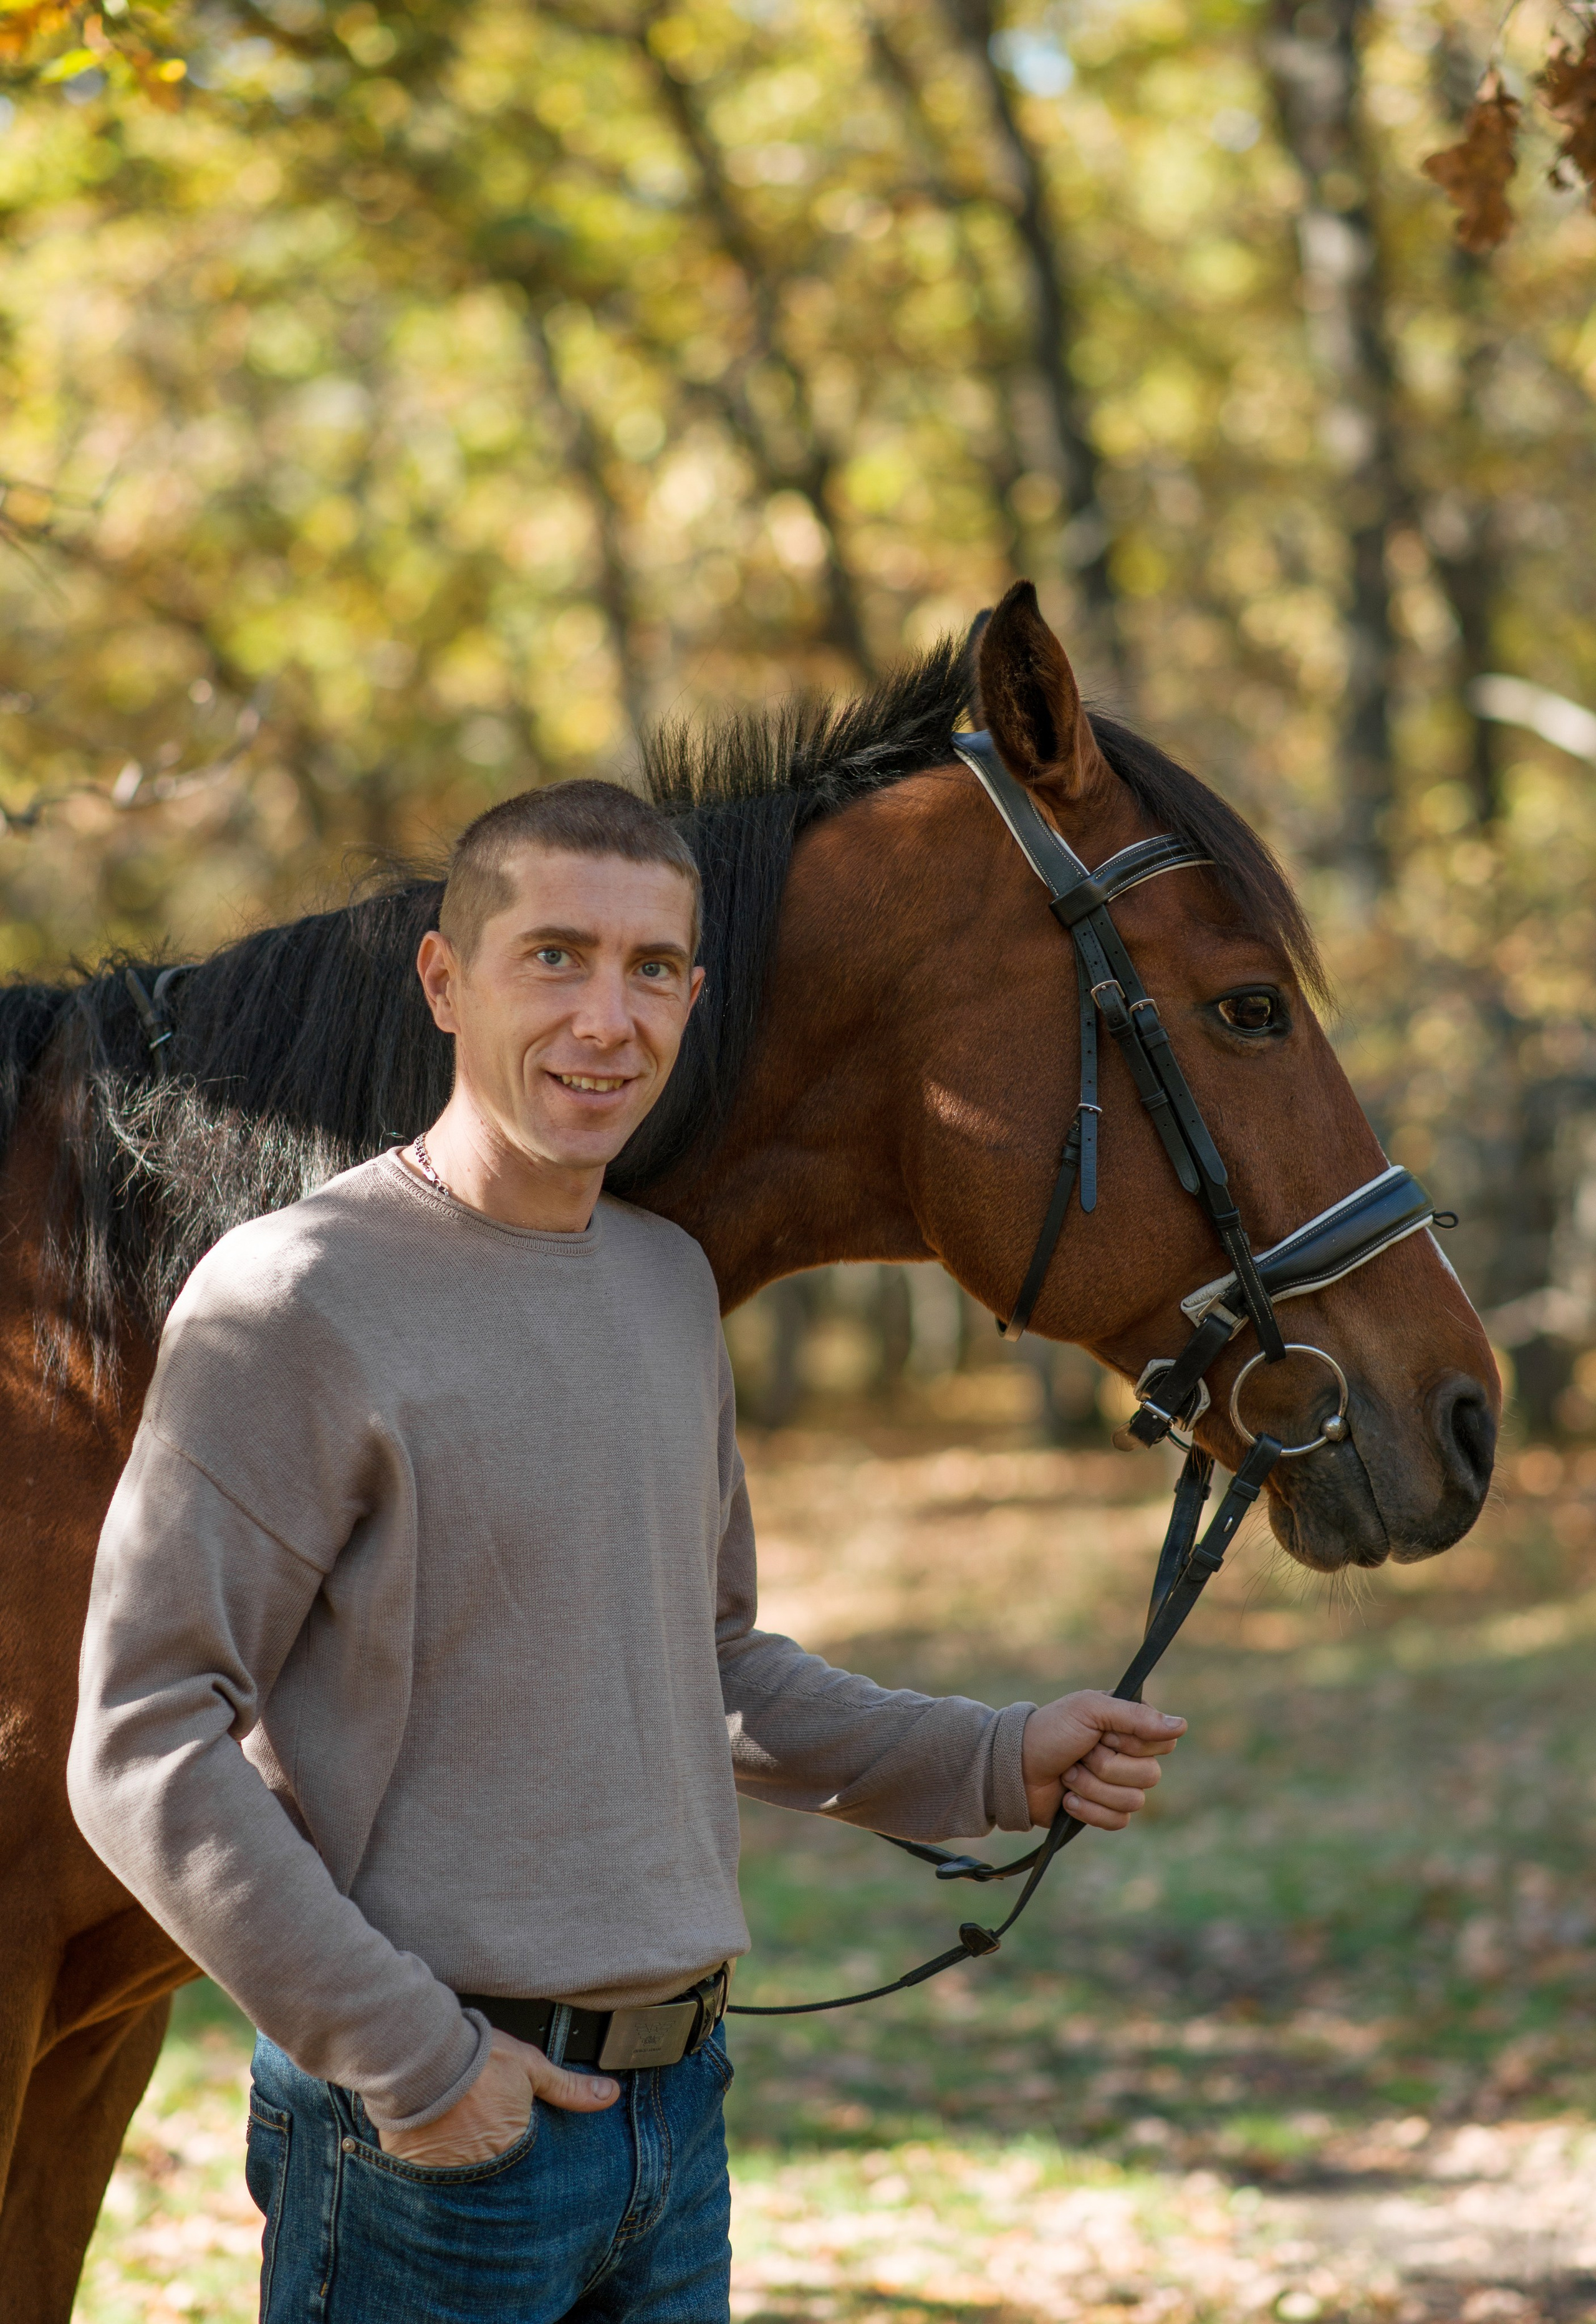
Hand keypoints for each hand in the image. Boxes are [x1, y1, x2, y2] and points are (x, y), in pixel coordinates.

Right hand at [377, 2028, 619, 2165]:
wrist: (421, 2054)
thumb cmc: (478, 2058)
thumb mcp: (531, 2066)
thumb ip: (569, 2087)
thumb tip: (610, 2095)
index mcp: (512, 2145)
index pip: (527, 2167)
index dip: (524, 2157)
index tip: (517, 2146)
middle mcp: (482, 2166)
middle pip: (495, 2178)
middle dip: (495, 2172)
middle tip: (487, 2146)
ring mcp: (446, 2170)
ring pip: (463, 2181)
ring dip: (464, 2168)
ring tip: (461, 2148)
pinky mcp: (416, 2166)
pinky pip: (430, 2176)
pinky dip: (433, 2168)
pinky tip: (434, 2150)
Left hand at [1020, 1690, 1185, 1830]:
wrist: (1014, 1768)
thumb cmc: (1050, 1731)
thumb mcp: (1089, 1710)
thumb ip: (1135, 1716)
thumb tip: (1182, 1726)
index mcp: (1130, 1726)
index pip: (1163, 1742)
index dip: (1134, 1742)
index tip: (1105, 1734)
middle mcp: (1130, 1755)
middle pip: (1151, 1775)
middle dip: (1107, 1766)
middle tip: (1081, 1753)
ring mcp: (1118, 1785)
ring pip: (1134, 1801)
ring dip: (1093, 1787)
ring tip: (1069, 1775)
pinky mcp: (1104, 1812)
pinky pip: (1118, 1821)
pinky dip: (1088, 1810)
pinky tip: (1068, 1798)